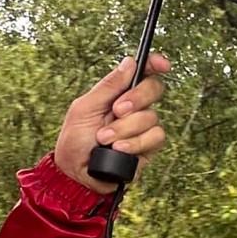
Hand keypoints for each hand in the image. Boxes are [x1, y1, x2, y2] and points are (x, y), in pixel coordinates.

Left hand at [55, 53, 169, 193]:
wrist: (77, 174)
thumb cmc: (75, 141)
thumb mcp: (84, 108)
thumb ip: (108, 86)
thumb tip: (129, 62)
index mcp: (117, 94)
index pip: (142, 72)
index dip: (154, 64)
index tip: (161, 64)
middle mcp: (134, 108)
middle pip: (154, 89)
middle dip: (135, 99)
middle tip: (116, 110)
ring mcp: (142, 127)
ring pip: (151, 117)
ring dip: (125, 129)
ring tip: (105, 140)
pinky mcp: (149, 147)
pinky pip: (155, 137)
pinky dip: (135, 143)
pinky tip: (119, 149)